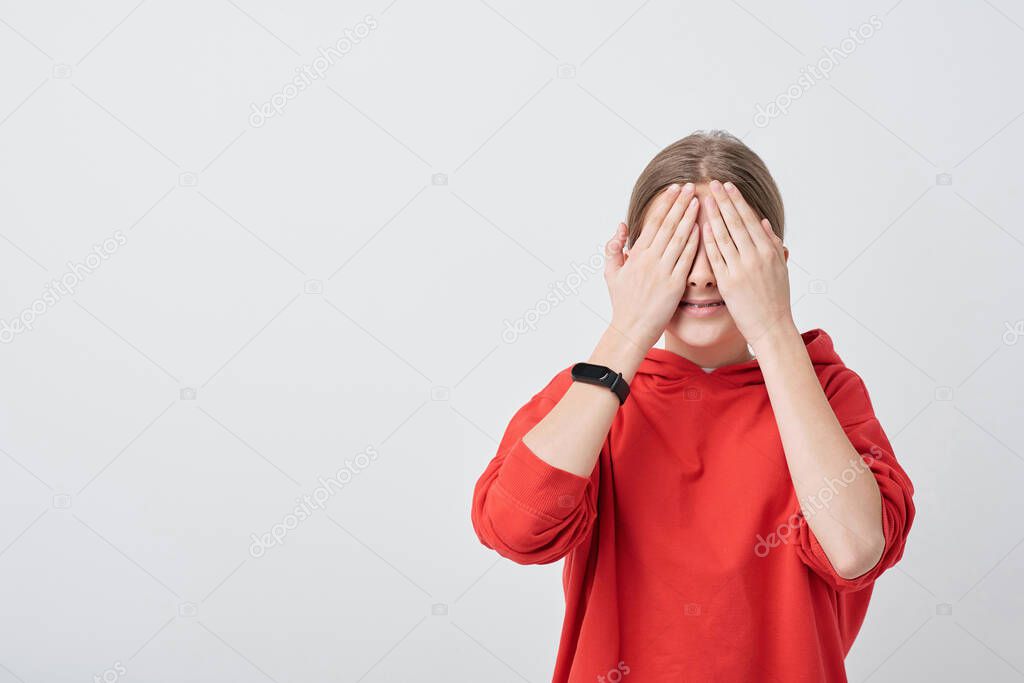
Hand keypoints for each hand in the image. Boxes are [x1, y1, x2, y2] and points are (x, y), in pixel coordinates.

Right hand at [604, 182, 701, 351]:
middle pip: (668, 225)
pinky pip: (687, 259)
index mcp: (636, 255)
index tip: (674, 189)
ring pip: (679, 238)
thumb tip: (622, 225)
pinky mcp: (675, 284)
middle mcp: (649, 260)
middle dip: (680, 204)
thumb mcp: (611, 272)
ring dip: (690, 218)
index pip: (653, 222)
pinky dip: (695, 242)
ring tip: (699, 201)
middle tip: (691, 186)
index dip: (665, 203)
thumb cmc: (623, 302)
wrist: (632, 328)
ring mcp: (663, 271)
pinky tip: (702, 228)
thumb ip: (614, 247)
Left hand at [702, 180, 793, 349]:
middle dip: (724, 201)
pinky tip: (702, 227)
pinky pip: (717, 258)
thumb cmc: (775, 297)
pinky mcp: (728, 283)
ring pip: (724, 236)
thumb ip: (771, 243)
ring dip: (713, 216)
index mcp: (768, 250)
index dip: (737, 201)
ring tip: (704, 199)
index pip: (749, 219)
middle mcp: (755, 256)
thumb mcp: (779, 267)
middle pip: (736, 223)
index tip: (728, 186)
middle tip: (713, 183)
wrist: (771, 326)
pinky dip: (709, 242)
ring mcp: (741, 269)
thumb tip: (762, 221)